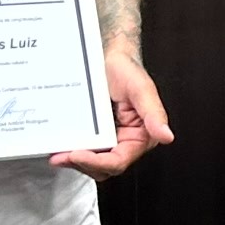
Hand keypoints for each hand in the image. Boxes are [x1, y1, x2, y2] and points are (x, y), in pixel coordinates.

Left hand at [56, 48, 174, 179]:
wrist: (109, 57)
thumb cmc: (128, 70)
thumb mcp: (141, 89)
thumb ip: (154, 113)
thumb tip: (166, 135)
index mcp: (141, 136)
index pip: (119, 160)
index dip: (98, 162)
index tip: (78, 154)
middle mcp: (125, 141)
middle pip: (104, 168)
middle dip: (83, 165)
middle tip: (62, 157)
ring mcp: (107, 139)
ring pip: (91, 163)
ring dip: (74, 162)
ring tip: (58, 155)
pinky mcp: (93, 134)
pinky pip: (83, 149)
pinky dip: (70, 151)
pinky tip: (59, 145)